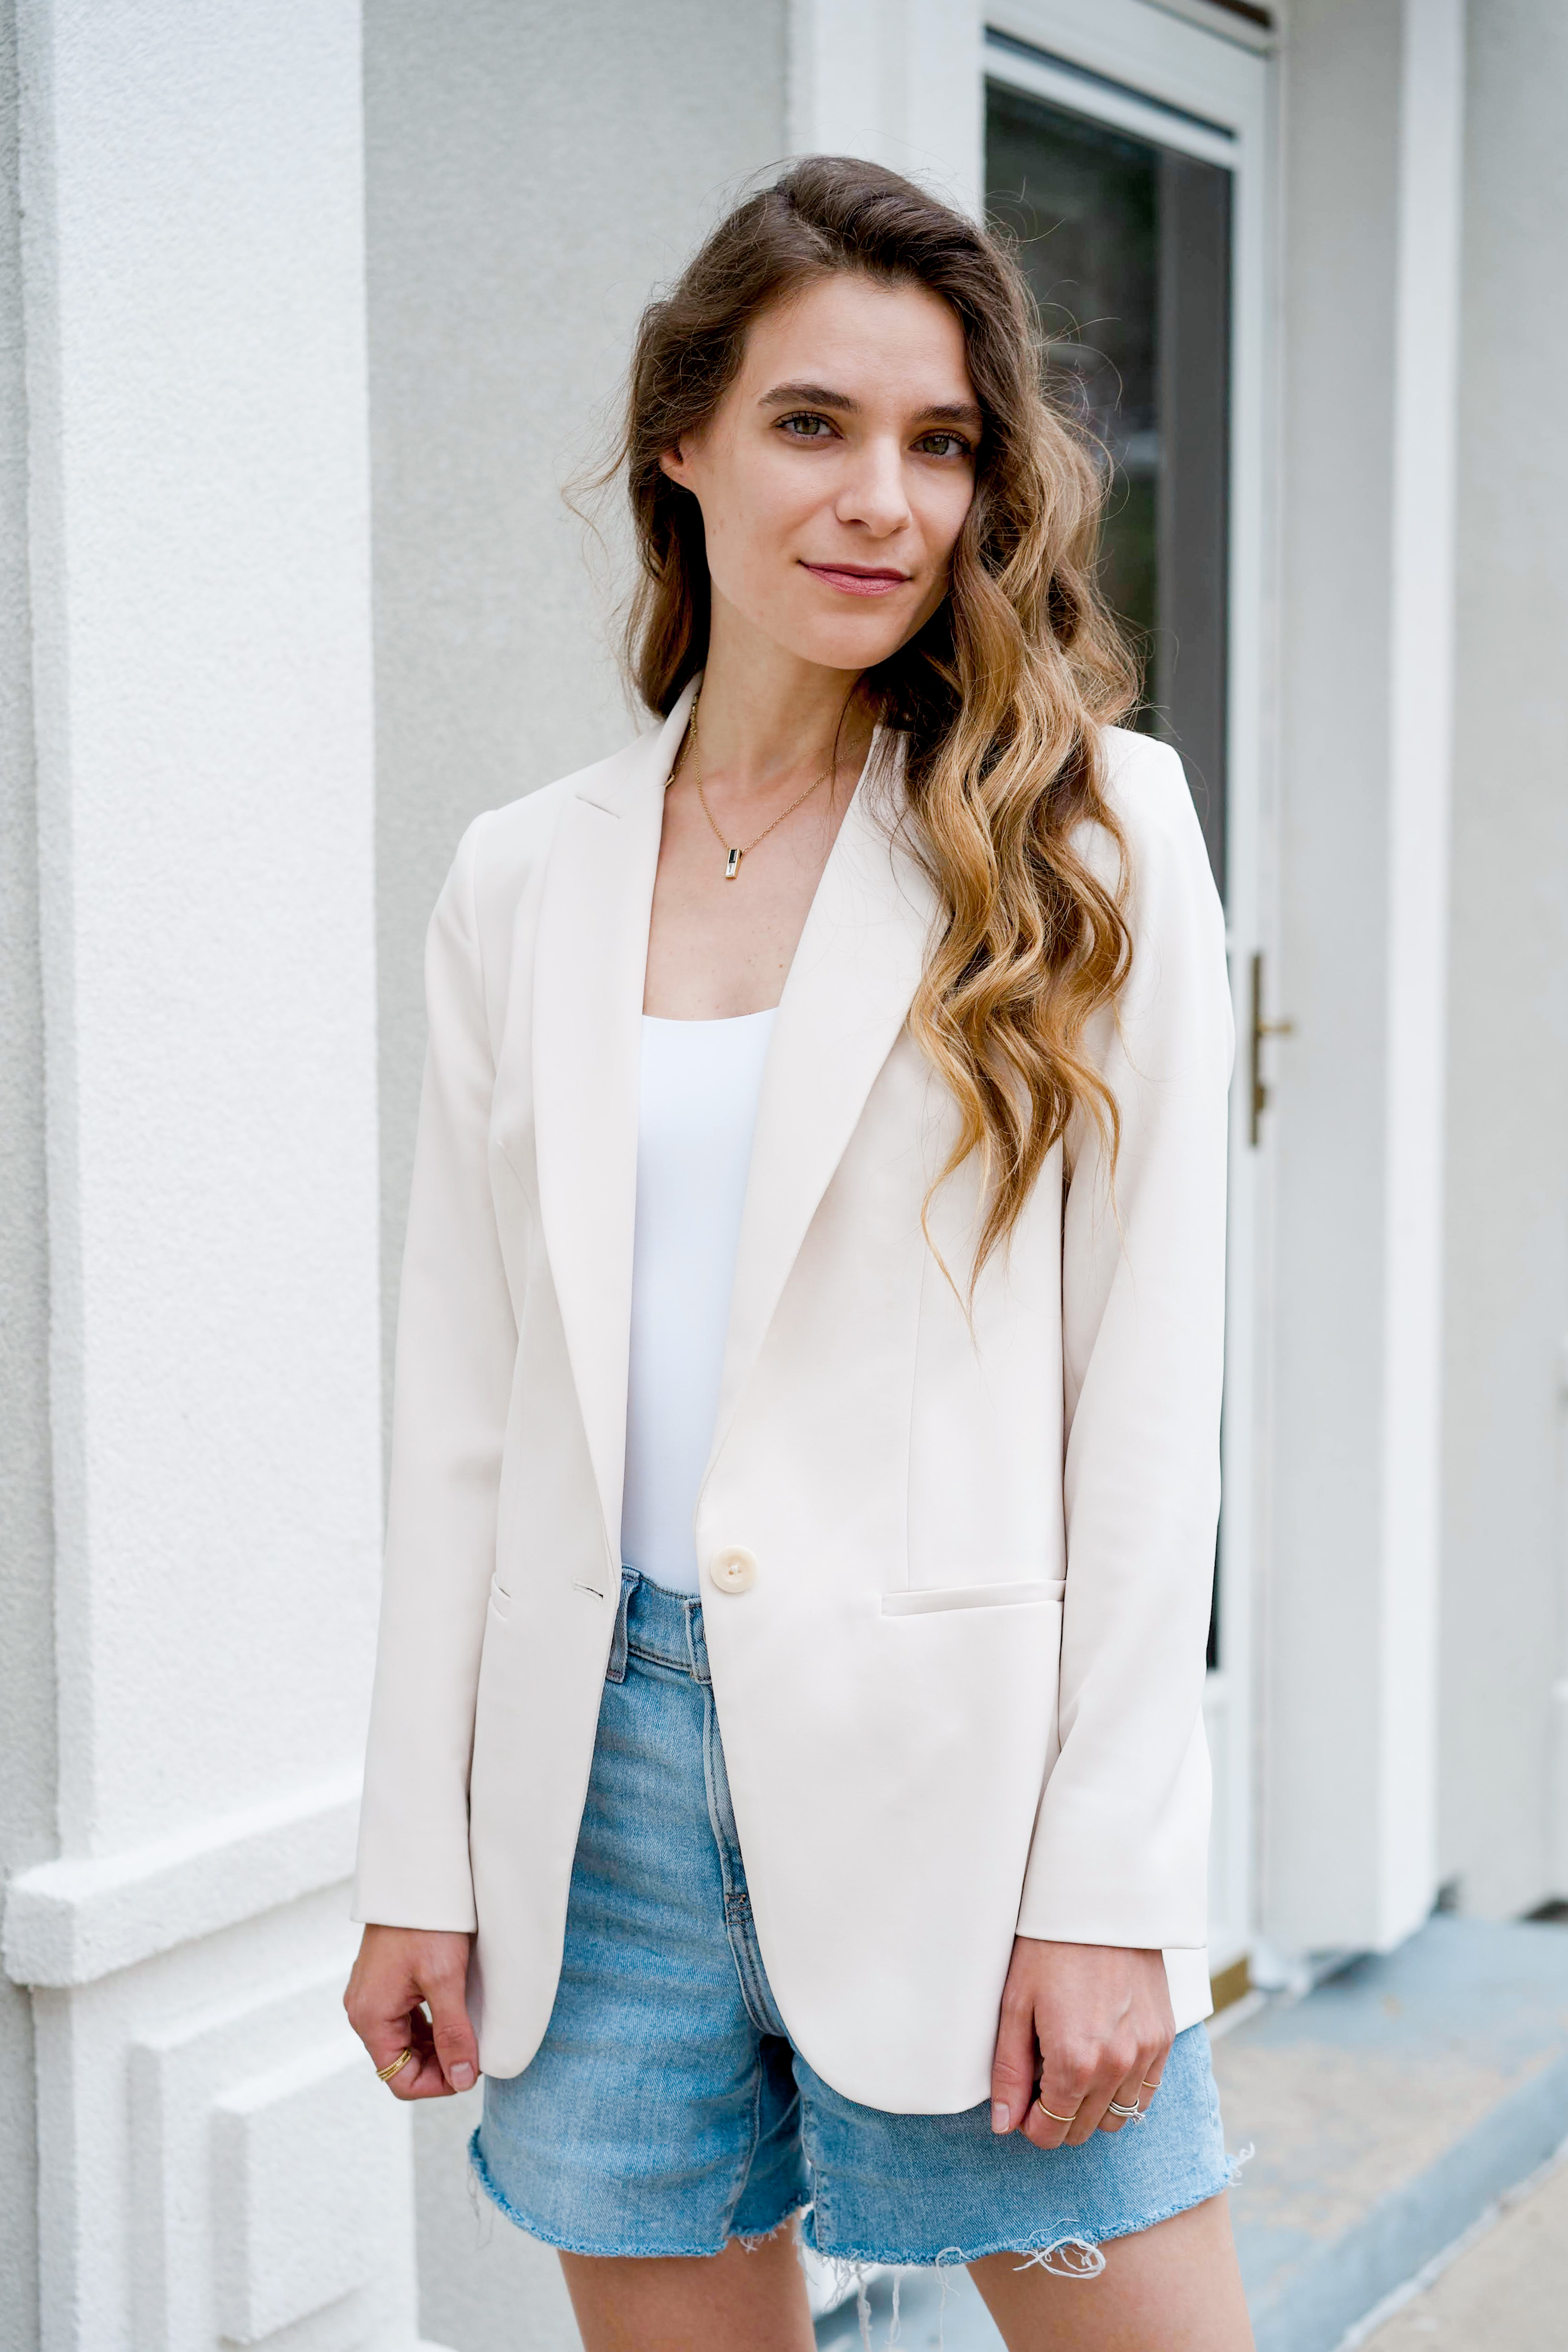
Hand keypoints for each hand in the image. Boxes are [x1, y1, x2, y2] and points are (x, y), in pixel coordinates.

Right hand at [344, 1924, 477, 2098]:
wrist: (415, 1873)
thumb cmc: (427, 1923)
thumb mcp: (445, 1980)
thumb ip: (453, 2033)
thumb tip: (463, 2079)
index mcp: (370, 2017)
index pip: (399, 2079)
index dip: (437, 2084)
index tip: (471, 2071)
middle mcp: (363, 2010)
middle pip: (400, 2062)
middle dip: (438, 2065)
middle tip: (475, 2053)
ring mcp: (371, 1995)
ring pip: (404, 2041)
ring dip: (435, 2046)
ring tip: (469, 2035)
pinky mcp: (382, 1981)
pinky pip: (403, 2019)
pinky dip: (428, 2026)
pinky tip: (453, 2017)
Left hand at [989, 1937, 1173, 2148]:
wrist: (1099, 1902)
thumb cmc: (1048, 1947)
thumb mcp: (1015, 2005)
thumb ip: (1009, 2071)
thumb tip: (1004, 2123)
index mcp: (1075, 2061)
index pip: (1053, 2130)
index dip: (1032, 2127)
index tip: (1023, 2108)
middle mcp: (1117, 2065)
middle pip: (1085, 2129)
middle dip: (1058, 2119)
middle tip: (1042, 2086)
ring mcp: (1146, 2052)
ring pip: (1119, 2116)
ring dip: (1092, 2108)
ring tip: (1072, 2072)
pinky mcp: (1164, 2036)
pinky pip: (1147, 2091)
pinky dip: (1124, 2090)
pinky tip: (1103, 2063)